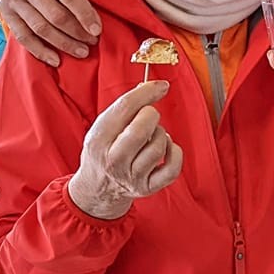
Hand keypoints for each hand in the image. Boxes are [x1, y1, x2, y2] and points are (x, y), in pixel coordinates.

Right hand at [0, 0, 98, 64]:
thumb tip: (89, 15)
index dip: (84, 14)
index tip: (96, 29)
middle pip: (55, 15)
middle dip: (76, 32)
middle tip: (91, 42)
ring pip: (41, 28)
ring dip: (63, 44)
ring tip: (80, 51)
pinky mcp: (5, 13)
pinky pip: (23, 37)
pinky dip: (40, 51)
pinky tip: (55, 59)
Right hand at [68, 79, 182, 218]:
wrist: (98, 188)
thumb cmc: (104, 151)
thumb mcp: (103, 127)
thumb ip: (125, 108)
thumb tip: (155, 87)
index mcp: (99, 139)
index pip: (125, 108)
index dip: (147, 92)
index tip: (161, 86)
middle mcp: (114, 160)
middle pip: (142, 129)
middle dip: (151, 116)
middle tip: (148, 117)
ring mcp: (132, 176)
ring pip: (159, 146)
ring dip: (161, 134)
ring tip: (152, 136)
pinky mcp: (148, 187)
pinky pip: (172, 168)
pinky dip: (175, 153)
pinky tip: (166, 148)